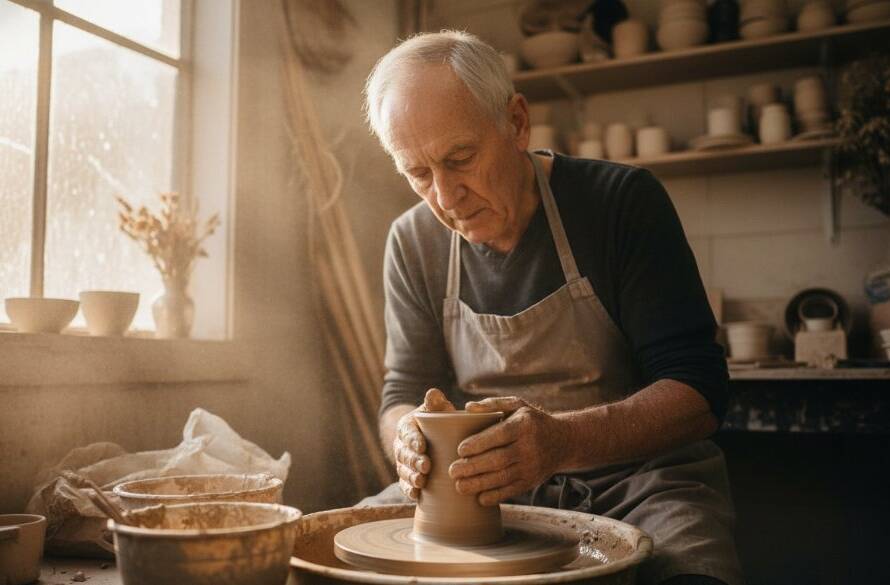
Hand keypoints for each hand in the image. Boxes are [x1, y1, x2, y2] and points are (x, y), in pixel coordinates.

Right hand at [394, 388, 454, 499]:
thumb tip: (433, 392)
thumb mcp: (438, 409)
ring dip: (411, 477)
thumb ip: (435, 402)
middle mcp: (401, 445)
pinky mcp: (407, 477)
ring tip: (421, 481)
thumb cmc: (439, 420)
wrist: (434, 437)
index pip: (408, 433)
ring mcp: (402, 463)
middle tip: (426, 466)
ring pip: (403, 470)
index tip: (422, 446)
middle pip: (404, 454)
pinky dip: (409, 490)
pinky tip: (416, 494)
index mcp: (407, 427)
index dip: (413, 440)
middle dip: (414, 461)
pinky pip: (404, 485)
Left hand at [448, 396, 567, 505]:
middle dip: (473, 467)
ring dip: (479, 484)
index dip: (479, 444)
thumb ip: (492, 404)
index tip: (460, 449)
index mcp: (523, 425)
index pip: (499, 435)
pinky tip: (479, 498)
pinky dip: (495, 496)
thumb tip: (468, 407)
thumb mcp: (517, 405)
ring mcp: (531, 467)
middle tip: (452, 471)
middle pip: (498, 460)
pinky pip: (511, 491)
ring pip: (502, 478)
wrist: (562, 442)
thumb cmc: (531, 421)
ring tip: (459, 486)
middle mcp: (529, 447)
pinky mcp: (531, 481)